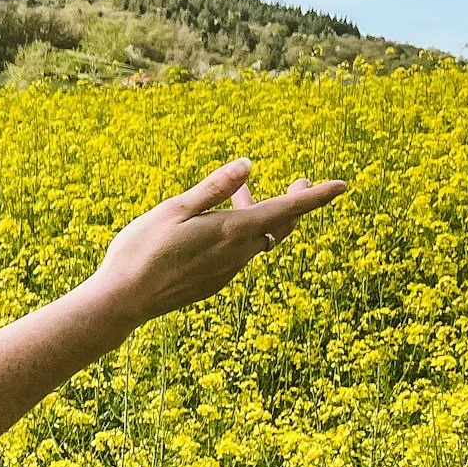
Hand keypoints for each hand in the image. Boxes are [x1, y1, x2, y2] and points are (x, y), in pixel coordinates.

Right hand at [80, 157, 348, 327]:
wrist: (124, 300)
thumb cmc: (142, 250)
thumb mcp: (175, 210)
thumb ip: (214, 188)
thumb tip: (249, 165)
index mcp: (232, 230)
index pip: (288, 210)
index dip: (317, 196)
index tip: (343, 185)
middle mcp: (239, 253)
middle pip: (282, 226)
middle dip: (296, 203)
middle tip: (300, 181)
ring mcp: (228, 271)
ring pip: (259, 239)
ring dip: (260, 215)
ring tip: (242, 194)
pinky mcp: (215, 281)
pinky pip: (241, 253)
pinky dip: (242, 233)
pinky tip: (219, 225)